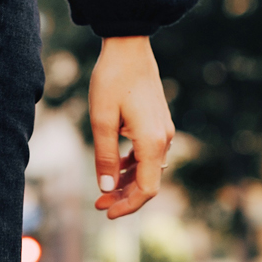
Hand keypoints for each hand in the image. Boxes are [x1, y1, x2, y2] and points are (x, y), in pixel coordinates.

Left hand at [89, 36, 174, 218]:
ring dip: (126, 183)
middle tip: (98, 204)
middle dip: (123, 197)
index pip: (147, 189)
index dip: (128, 206)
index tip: (107, 213)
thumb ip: (105, 157)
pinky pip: (147, 154)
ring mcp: (163, 131)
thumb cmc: (111, 81)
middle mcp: (163, 139)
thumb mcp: (101, 121)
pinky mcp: (157, 123)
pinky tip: (114, 168)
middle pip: (148, 182)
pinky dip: (131, 166)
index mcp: (152, 142)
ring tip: (102, 190)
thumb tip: (107, 189)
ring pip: (147, 169)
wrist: (128, 48)